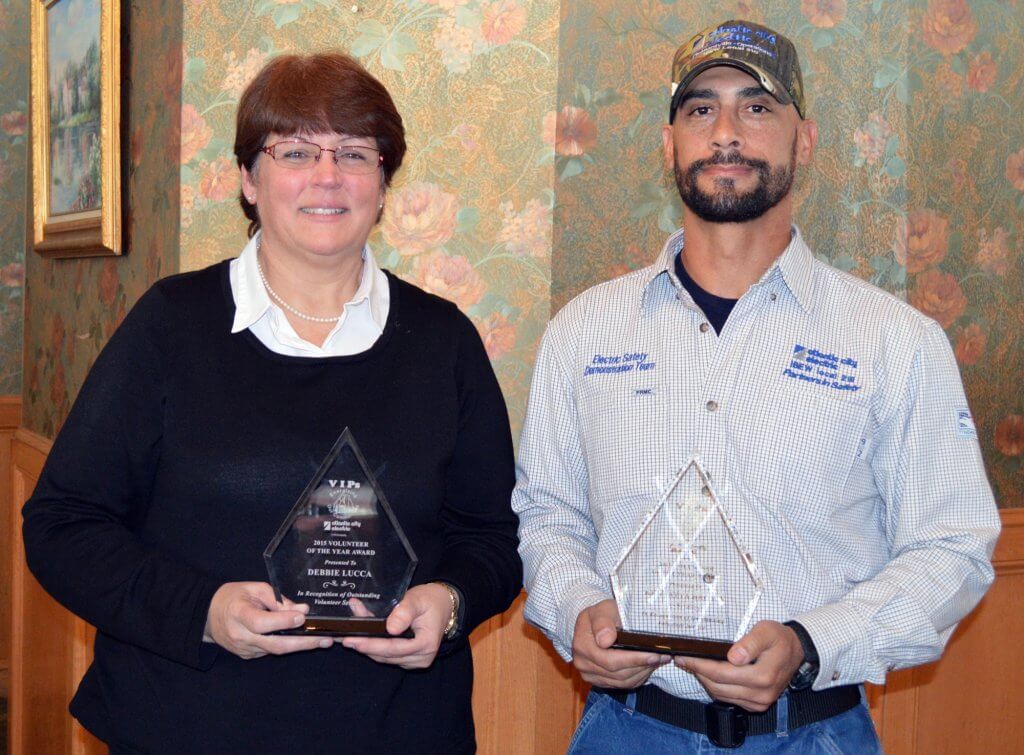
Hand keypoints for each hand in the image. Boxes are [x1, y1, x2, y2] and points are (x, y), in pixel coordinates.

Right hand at [204, 581, 330, 659]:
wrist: (209, 615)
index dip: (283, 622)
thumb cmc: (234, 597)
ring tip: (322, 640)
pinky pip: (270, 651)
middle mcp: (240, 635)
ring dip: (300, 646)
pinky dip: (287, 645)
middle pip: (274, 644)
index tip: (303, 617)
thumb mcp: (255, 588)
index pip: (262, 623)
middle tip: (325, 640)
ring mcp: (244, 649)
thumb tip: (302, 610)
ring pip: (275, 650)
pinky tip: (302, 640)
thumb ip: (278, 600)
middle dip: (303, 643)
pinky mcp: (248, 656)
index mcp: (238, 614)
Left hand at [338, 583, 451, 668]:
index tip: (354, 641)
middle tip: (345, 638)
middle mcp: (421, 658)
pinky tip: (363, 636)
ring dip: (367, 646)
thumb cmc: (430, 601)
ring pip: (385, 657)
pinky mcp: (408, 660)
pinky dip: (375, 646)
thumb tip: (390, 628)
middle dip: (365, 646)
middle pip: (387, 655)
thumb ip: (404, 611)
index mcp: (426, 644)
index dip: (373, 645)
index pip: (394, 648)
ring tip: (351, 634)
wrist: (443, 606)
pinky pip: (388, 655)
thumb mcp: (418, 599)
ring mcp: (415, 661)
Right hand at [571, 599, 668, 687]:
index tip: (654, 653)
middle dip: (642, 665)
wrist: (596, 622)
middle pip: (617, 673)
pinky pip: (621, 685)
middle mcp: (582, 662)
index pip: (609, 660)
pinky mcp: (599, 681)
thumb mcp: (603, 609)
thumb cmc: (603, 613)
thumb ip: (603, 622)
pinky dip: (637, 677)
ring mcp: (589, 674)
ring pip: (622, 681)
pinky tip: (646, 666)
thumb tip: (605, 640)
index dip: (634, 659)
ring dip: (642, 672)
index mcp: (582, 644)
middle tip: (663, 657)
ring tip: (657, 660)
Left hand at [676, 620, 804, 711]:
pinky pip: (730, 699)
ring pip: (722, 695)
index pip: (722, 673)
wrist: (796, 652)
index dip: (700, 666)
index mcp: (763, 675)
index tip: (684, 657)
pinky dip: (716, 688)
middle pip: (718, 687)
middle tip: (683, 660)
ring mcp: (760, 702)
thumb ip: (750, 643)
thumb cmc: (779, 638)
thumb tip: (733, 656)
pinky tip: (709, 675)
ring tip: (693, 666)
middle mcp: (762, 693)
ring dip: (705, 681)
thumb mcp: (766, 631)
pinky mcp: (757, 705)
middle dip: (698, 673)